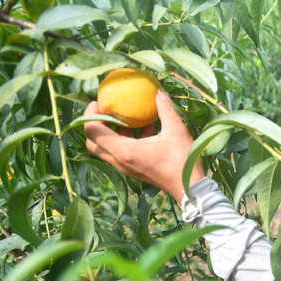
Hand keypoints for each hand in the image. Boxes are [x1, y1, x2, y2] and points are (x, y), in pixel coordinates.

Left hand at [84, 89, 204, 203]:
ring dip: (111, 131)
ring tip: (127, 116)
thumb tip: (158, 92)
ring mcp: (125, 167)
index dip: (90, 114)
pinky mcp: (133, 169)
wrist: (189, 187)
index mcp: (124, 151)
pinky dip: (124, 139)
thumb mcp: (176, 130)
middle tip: (108, 109)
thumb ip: (165, 109)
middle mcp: (119, 160)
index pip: (92, 131)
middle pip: (93, 142)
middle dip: (96, 123)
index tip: (100, 101)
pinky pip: (119, 152)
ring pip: (105, 148)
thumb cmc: (181, 160)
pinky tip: (143, 128)